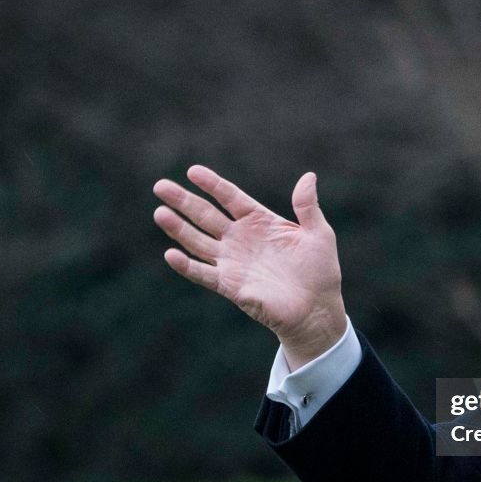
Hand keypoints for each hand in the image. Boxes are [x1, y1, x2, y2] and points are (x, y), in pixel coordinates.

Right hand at [153, 165, 346, 369]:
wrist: (317, 310)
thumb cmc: (320, 271)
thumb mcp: (318, 233)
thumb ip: (307, 206)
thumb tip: (308, 176)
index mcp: (260, 221)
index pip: (230, 197)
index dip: (212, 184)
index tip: (192, 171)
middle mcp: (241, 239)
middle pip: (206, 216)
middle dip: (183, 201)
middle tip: (160, 186)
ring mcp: (233, 262)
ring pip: (198, 241)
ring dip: (178, 229)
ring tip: (160, 213)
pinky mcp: (230, 285)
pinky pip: (204, 274)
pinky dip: (186, 266)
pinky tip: (170, 254)